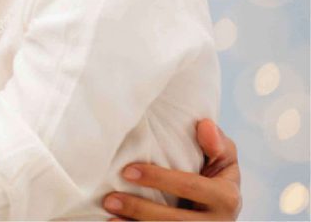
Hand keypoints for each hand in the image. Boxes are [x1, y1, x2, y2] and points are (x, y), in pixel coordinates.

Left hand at [102, 119, 241, 219]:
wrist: (222, 211)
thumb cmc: (215, 177)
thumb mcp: (224, 160)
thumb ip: (216, 144)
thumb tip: (204, 124)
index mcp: (227, 198)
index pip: (189, 186)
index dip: (158, 178)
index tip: (127, 171)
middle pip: (175, 219)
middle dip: (139, 209)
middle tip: (110, 200)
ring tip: (109, 217)